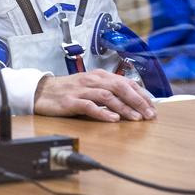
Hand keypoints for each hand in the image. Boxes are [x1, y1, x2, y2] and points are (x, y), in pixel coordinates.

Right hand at [33, 70, 157, 122]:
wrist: (41, 91)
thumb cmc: (68, 90)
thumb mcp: (90, 86)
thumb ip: (108, 91)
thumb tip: (130, 100)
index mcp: (99, 76)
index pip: (125, 82)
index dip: (141, 94)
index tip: (153, 106)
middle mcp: (92, 80)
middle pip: (120, 87)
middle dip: (137, 101)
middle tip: (149, 114)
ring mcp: (81, 90)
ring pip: (107, 96)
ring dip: (124, 107)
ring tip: (136, 119)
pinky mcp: (71, 101)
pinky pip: (89, 106)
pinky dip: (102, 112)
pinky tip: (113, 119)